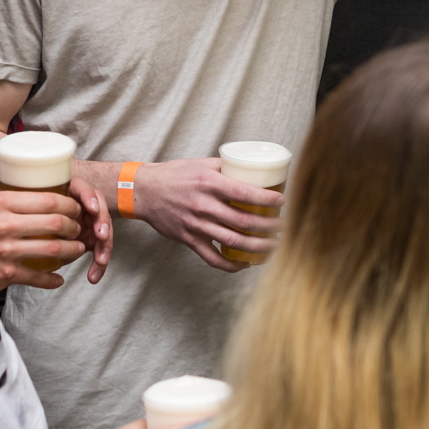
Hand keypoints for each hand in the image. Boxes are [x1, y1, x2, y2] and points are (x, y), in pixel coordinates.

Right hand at [0, 189, 83, 290]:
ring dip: (71, 250)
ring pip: (53, 250)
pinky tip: (58, 279)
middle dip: (74, 226)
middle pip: (55, 223)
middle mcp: (4, 225)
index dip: (70, 205)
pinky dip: (53, 280)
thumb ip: (7, 198)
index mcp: (0, 203)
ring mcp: (5, 251)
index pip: (49, 200)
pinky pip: (37, 277)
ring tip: (76, 250)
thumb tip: (34, 185)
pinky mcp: (4, 274)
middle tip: (78, 229)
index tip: (76, 208)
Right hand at [131, 157, 281, 271]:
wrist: (144, 191)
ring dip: (258, 247)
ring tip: (274, 246)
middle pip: (244, 222)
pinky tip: (245, 263)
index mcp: (210, 183)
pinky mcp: (188, 239)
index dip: (267, 200)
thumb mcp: (202, 163)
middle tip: (285, 226)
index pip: (246, 194)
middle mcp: (204, 206)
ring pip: (233, 241)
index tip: (282, 202)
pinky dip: (231, 265)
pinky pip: (212, 258)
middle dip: (269, 226)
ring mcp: (196, 225)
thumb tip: (252, 170)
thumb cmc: (174, 174)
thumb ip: (226, 168)